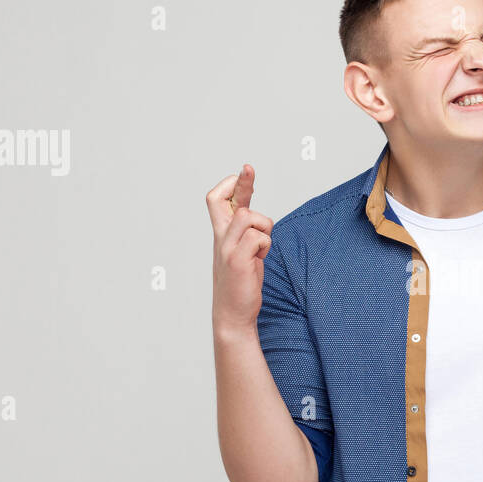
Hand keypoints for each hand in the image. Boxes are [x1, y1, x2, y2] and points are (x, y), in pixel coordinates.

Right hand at [206, 164, 273, 338]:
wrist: (232, 315)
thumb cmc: (241, 285)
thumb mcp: (243, 254)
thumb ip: (247, 235)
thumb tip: (257, 219)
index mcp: (221, 235)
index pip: (216, 200)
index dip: (231, 185)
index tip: (244, 175)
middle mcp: (220, 238)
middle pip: (221, 200)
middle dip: (240, 182)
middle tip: (248, 167)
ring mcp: (227, 248)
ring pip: (248, 216)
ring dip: (263, 227)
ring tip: (261, 248)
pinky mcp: (237, 260)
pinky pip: (258, 237)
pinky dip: (265, 245)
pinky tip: (260, 260)